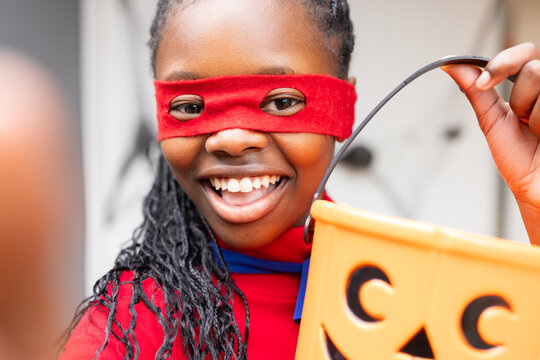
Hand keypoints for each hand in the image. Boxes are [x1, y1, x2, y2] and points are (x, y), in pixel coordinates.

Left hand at [442, 42, 539, 244]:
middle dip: (520, 99)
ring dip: (535, 115)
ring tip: (539, 133)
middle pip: (533, 69)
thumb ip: (476, 91)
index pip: (523, 53)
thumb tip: (451, 66)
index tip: (485, 83)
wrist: (537, 189)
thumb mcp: (492, 121)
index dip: (502, 63)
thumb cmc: (520, 160)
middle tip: (523, 121)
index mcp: (533, 86)